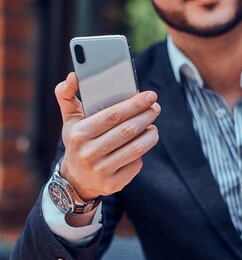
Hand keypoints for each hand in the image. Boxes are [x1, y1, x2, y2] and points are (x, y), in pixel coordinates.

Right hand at [55, 72, 159, 201]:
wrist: (77, 179)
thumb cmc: (78, 141)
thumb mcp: (70, 120)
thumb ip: (67, 95)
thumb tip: (73, 75)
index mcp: (79, 134)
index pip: (112, 116)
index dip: (134, 104)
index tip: (150, 95)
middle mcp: (88, 154)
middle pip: (126, 131)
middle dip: (145, 117)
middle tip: (156, 108)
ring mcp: (101, 171)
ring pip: (135, 149)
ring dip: (150, 135)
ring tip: (153, 126)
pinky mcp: (113, 184)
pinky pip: (135, 165)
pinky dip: (142, 153)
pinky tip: (142, 144)